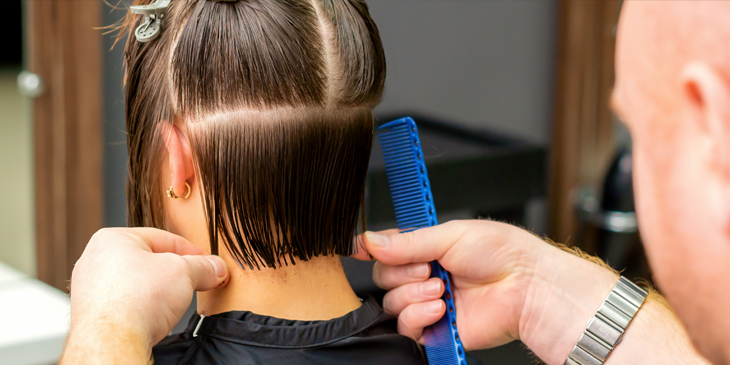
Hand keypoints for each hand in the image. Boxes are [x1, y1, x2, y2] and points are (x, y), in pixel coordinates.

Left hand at [61, 228, 228, 363]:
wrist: (113, 341)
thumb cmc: (135, 300)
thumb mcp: (183, 273)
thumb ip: (202, 266)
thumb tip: (215, 267)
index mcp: (112, 239)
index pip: (162, 238)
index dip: (190, 251)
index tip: (206, 262)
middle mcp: (95, 260)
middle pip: (148, 261)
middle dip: (174, 273)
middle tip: (195, 282)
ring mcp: (91, 289)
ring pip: (137, 284)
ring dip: (158, 292)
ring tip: (174, 303)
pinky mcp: (93, 314)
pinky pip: (126, 304)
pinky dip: (143, 308)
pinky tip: (155, 317)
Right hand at [353, 220, 617, 363]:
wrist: (526, 286)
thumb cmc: (503, 254)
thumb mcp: (451, 234)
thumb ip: (407, 241)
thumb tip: (370, 240)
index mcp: (429, 248)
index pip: (388, 248)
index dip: (374, 248)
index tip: (362, 248)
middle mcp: (425, 275)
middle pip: (383, 276)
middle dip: (401, 272)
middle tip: (428, 269)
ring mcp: (429, 303)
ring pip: (391, 303)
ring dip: (412, 294)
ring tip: (441, 288)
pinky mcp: (435, 330)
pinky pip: (405, 327)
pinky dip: (417, 316)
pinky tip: (438, 308)